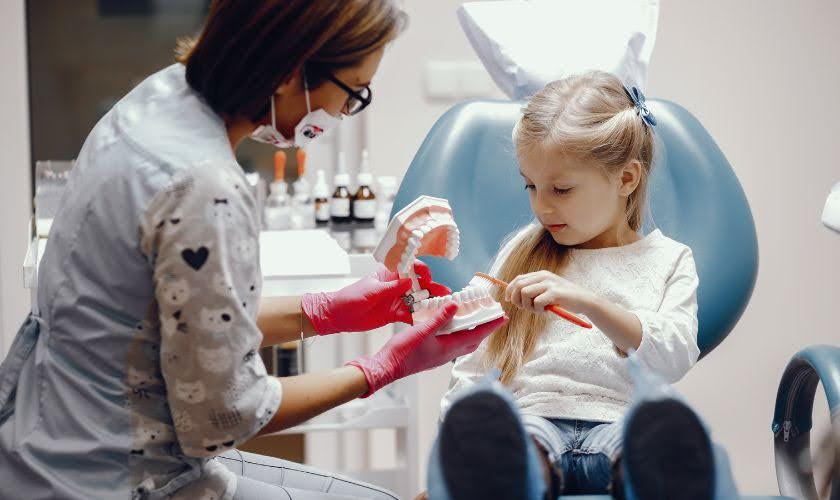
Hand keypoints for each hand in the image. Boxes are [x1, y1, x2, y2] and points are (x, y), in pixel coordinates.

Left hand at [302, 261, 450, 334]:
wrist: (338, 316)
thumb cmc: (350, 297)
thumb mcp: (371, 291)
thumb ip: (391, 287)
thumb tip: (409, 281)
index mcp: (389, 274)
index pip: (409, 267)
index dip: (421, 270)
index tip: (427, 276)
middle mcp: (395, 286)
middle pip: (418, 284)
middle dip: (432, 287)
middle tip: (444, 292)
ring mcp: (396, 300)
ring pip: (417, 300)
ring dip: (430, 302)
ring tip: (443, 306)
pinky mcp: (394, 314)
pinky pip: (410, 314)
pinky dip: (419, 317)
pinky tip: (430, 320)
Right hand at [348, 302, 506, 396]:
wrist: (386, 368)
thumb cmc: (402, 352)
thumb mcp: (421, 331)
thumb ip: (439, 318)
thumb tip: (455, 306)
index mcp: (448, 348)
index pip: (476, 335)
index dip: (490, 326)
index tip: (503, 318)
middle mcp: (447, 353)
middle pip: (473, 340)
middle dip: (484, 328)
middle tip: (493, 317)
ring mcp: (440, 355)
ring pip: (462, 342)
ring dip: (471, 331)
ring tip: (476, 318)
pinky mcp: (432, 354)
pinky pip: (451, 343)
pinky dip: (457, 333)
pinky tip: (451, 326)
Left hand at [505, 270, 595, 314]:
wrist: (585, 300)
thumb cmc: (564, 298)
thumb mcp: (547, 291)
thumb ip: (534, 290)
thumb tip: (513, 296)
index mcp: (541, 274)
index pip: (518, 279)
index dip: (510, 290)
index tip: (509, 300)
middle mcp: (543, 276)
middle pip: (518, 285)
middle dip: (517, 299)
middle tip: (526, 308)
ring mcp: (549, 283)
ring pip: (525, 293)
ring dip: (528, 306)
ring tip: (539, 309)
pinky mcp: (554, 292)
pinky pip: (536, 302)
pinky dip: (538, 309)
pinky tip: (547, 310)